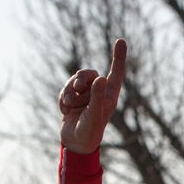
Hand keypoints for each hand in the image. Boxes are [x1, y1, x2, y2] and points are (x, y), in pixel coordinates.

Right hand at [58, 38, 126, 153]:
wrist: (76, 143)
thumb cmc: (90, 130)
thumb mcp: (95, 113)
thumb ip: (96, 96)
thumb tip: (101, 78)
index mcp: (109, 95)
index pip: (116, 72)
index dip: (118, 56)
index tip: (121, 40)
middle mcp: (98, 92)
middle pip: (89, 73)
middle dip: (80, 79)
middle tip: (76, 87)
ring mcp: (84, 95)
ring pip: (74, 81)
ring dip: (68, 91)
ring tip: (67, 105)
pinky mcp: (72, 99)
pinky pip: (65, 90)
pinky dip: (62, 99)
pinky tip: (64, 111)